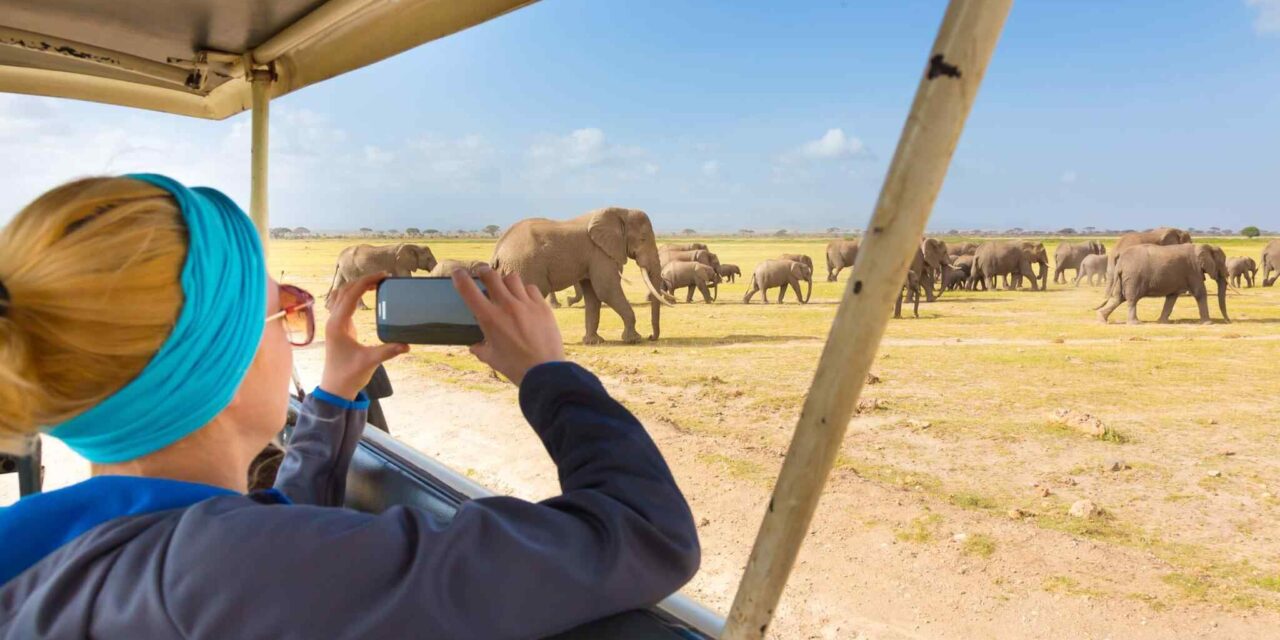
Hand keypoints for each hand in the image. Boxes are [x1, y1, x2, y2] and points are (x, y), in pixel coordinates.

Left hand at [321, 272, 408, 398]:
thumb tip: (407, 344)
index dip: (367, 282)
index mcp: (337, 324)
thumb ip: (388, 351)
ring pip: (343, 295)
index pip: (351, 294)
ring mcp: (335, 323)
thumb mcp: (370, 362)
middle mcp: (334, 320)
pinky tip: (370, 295)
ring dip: (358, 286)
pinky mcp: (340, 327)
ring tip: (378, 283)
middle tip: (384, 278)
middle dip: (364, 280)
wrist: (336, 388)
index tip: (384, 276)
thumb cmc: (349, 375)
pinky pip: (346, 304)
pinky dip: (357, 295)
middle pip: (345, 290)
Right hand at [453, 267, 564, 385]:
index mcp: (489, 318)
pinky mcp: (542, 306)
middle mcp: (506, 306)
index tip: (458, 273)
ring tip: (506, 288)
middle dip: (484, 272)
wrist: (544, 371)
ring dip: (505, 281)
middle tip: (482, 274)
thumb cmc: (515, 367)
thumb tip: (474, 346)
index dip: (460, 277)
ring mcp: (526, 304)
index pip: (468, 290)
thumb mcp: (491, 358)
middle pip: (491, 275)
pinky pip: (531, 288)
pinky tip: (525, 299)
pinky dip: (525, 291)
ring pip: (512, 278)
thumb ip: (480, 349)